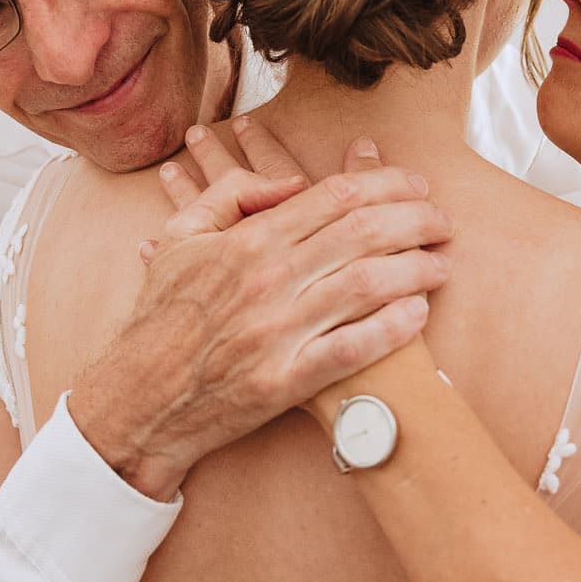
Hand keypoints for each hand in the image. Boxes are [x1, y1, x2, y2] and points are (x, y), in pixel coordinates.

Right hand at [67, 123, 451, 499]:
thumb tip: (292, 183)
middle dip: (416, 221)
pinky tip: (419, 314)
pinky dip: (393, 328)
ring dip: (416, 270)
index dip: (388, 184)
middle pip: (364, 233)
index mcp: (247, 241)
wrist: (137, 398)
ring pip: (367, 286)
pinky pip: (353, 349)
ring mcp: (277, 332)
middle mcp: (267, 281)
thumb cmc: (161, 315)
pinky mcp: (284, 382)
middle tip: (443, 223)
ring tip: (442, 264)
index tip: (418, 186)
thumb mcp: (180, 238)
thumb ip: (233, 197)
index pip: (335, 196)